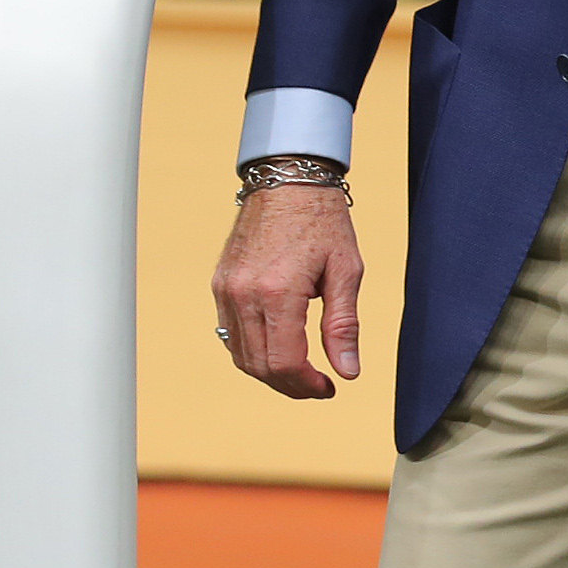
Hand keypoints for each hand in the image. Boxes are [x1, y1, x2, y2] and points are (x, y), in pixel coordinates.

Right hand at [212, 184, 363, 398]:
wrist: (287, 179)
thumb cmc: (324, 220)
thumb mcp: (347, 270)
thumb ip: (343, 324)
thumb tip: (348, 371)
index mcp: (277, 292)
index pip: (284, 361)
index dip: (307, 385)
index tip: (330, 387)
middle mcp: (243, 294)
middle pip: (259, 365)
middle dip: (291, 385)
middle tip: (320, 386)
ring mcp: (226, 290)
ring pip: (240, 355)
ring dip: (270, 372)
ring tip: (303, 372)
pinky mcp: (219, 284)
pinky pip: (230, 333)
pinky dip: (252, 351)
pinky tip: (279, 349)